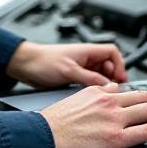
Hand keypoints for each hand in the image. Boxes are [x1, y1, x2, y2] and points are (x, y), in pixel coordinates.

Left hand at [5, 41, 127, 88]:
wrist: (25, 66)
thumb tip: (107, 86)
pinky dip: (93, 89)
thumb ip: (89, 78)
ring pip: (100, 76)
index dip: (120, 65)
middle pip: (109, 66)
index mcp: (88, 51)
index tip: (121, 78)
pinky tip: (91, 96)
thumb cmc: (43, 61)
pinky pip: (90, 83)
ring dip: (103, 84)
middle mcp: (86, 58)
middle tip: (114, 90)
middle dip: (113, 77)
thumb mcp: (69, 71)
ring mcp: (80, 68)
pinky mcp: (74, 77)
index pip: (112, 53)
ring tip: (103, 95)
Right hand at [40, 83, 146, 147]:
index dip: (144, 97)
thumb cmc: (52, 125)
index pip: (128, 90)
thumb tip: (104, 96)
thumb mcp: (73, 101)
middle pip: (146, 97)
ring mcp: (114, 119)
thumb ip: (91, 98)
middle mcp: (109, 101)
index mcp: (98, 92)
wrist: (42, 138)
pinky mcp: (116, 137)